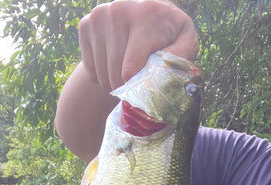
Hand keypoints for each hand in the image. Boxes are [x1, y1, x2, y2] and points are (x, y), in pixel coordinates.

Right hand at [79, 0, 198, 91]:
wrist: (145, 17)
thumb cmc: (169, 35)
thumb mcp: (185, 42)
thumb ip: (182, 54)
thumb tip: (167, 66)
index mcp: (146, 13)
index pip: (131, 68)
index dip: (136, 86)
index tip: (144, 87)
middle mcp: (119, 10)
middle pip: (114, 72)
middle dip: (124, 87)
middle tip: (135, 87)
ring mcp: (99, 16)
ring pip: (101, 72)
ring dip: (112, 84)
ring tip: (125, 79)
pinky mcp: (86, 24)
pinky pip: (89, 67)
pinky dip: (99, 76)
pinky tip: (112, 69)